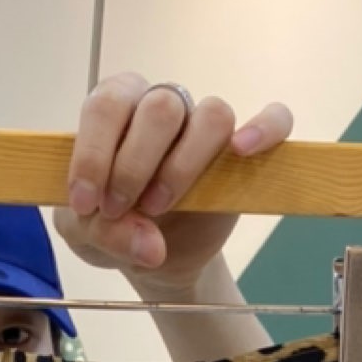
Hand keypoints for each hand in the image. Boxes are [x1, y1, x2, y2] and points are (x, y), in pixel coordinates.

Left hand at [55, 74, 292, 292]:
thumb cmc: (112, 226)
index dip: (94, 153)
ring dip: (183, 166)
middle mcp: (162, 105)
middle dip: (134, 165)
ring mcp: (203, 127)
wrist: (148, 256)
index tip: (86, 202)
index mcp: (117, 107)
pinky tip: (243, 150)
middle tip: (118, 209)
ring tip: (158, 206)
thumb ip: (106, 234)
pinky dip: (265, 128)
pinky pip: (275, 119)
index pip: (108, 105)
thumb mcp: (87, 235)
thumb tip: (153, 247)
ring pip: (212, 115)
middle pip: (161, 107)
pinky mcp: (241, 153)